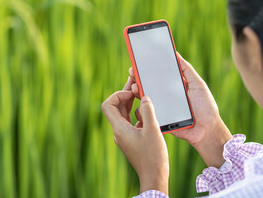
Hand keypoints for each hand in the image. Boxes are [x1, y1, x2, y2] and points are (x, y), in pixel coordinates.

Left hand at [101, 78, 168, 194]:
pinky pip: (131, 122)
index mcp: (119, 129)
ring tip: (144, 95)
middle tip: (137, 85)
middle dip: (127, 95)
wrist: (154, 177)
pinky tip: (149, 113)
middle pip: (117, 107)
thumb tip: (144, 97)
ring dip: (133, 103)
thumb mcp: (152, 130)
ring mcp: (125, 136)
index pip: (108, 105)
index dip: (117, 94)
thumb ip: (148, 111)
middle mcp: (119, 131)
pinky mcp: (132, 139)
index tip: (131, 92)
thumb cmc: (153, 156)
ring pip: (125, 114)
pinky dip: (138, 114)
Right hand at [129, 54, 232, 166]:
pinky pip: (147, 115)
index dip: (148, 69)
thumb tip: (176, 54)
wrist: (208, 130)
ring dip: (137, 91)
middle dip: (137, 78)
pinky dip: (141, 109)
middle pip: (148, 86)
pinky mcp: (160, 120)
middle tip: (132, 71)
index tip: (139, 61)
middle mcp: (165, 96)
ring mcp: (161, 108)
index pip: (157, 75)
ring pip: (144, 99)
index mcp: (173, 87)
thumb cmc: (206, 106)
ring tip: (135, 86)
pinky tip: (141, 102)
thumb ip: (187, 70)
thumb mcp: (198, 85)